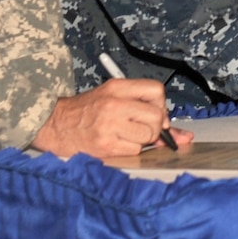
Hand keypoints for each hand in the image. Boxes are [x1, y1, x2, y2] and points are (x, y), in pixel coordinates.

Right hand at [32, 78, 172, 158]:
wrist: (55, 125)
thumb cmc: (86, 112)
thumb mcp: (112, 98)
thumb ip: (143, 108)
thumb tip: (182, 135)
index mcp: (117, 88)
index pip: (156, 91)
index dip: (161, 105)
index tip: (155, 113)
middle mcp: (114, 104)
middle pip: (157, 116)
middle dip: (155, 127)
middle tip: (141, 128)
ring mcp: (109, 125)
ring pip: (148, 136)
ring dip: (143, 140)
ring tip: (126, 135)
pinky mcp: (106, 145)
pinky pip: (135, 151)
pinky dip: (131, 150)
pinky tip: (117, 143)